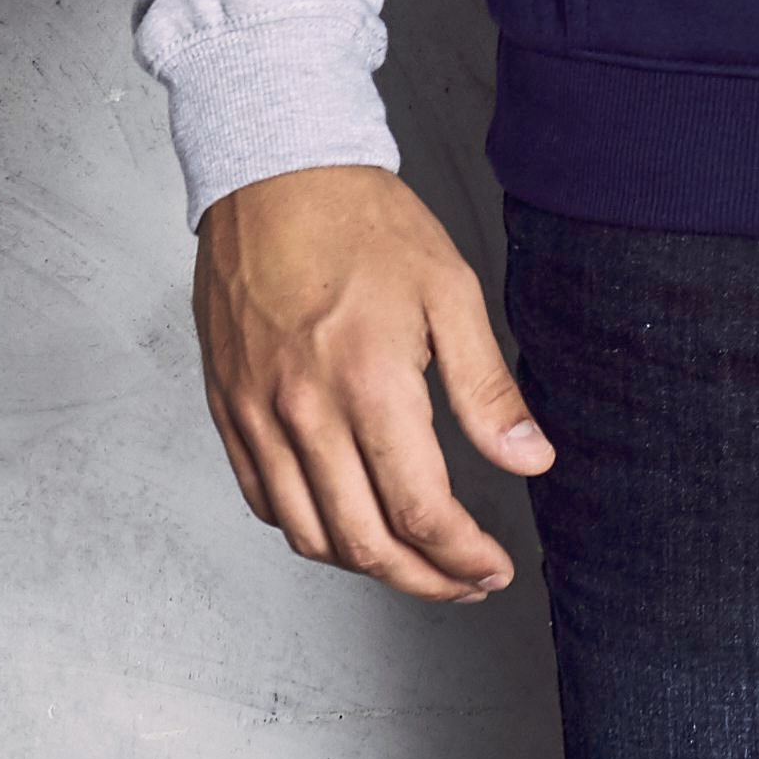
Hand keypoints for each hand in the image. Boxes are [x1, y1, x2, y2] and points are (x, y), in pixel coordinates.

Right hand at [191, 161, 552, 601]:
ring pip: (309, 535)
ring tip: (415, 562)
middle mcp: (303, 414)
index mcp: (368, 386)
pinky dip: (309, 529)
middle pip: (363, 543)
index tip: (493, 569)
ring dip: (367, 565)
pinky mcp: (226, 410)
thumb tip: (531, 459)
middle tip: (466, 582)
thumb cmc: (363, 224)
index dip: (463, 559)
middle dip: (424, 580)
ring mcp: (255, 417)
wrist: (273, 176)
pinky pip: (265, 500)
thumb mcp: (450, 292)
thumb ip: (487, 389)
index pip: (419, 512)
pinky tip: (347, 520)